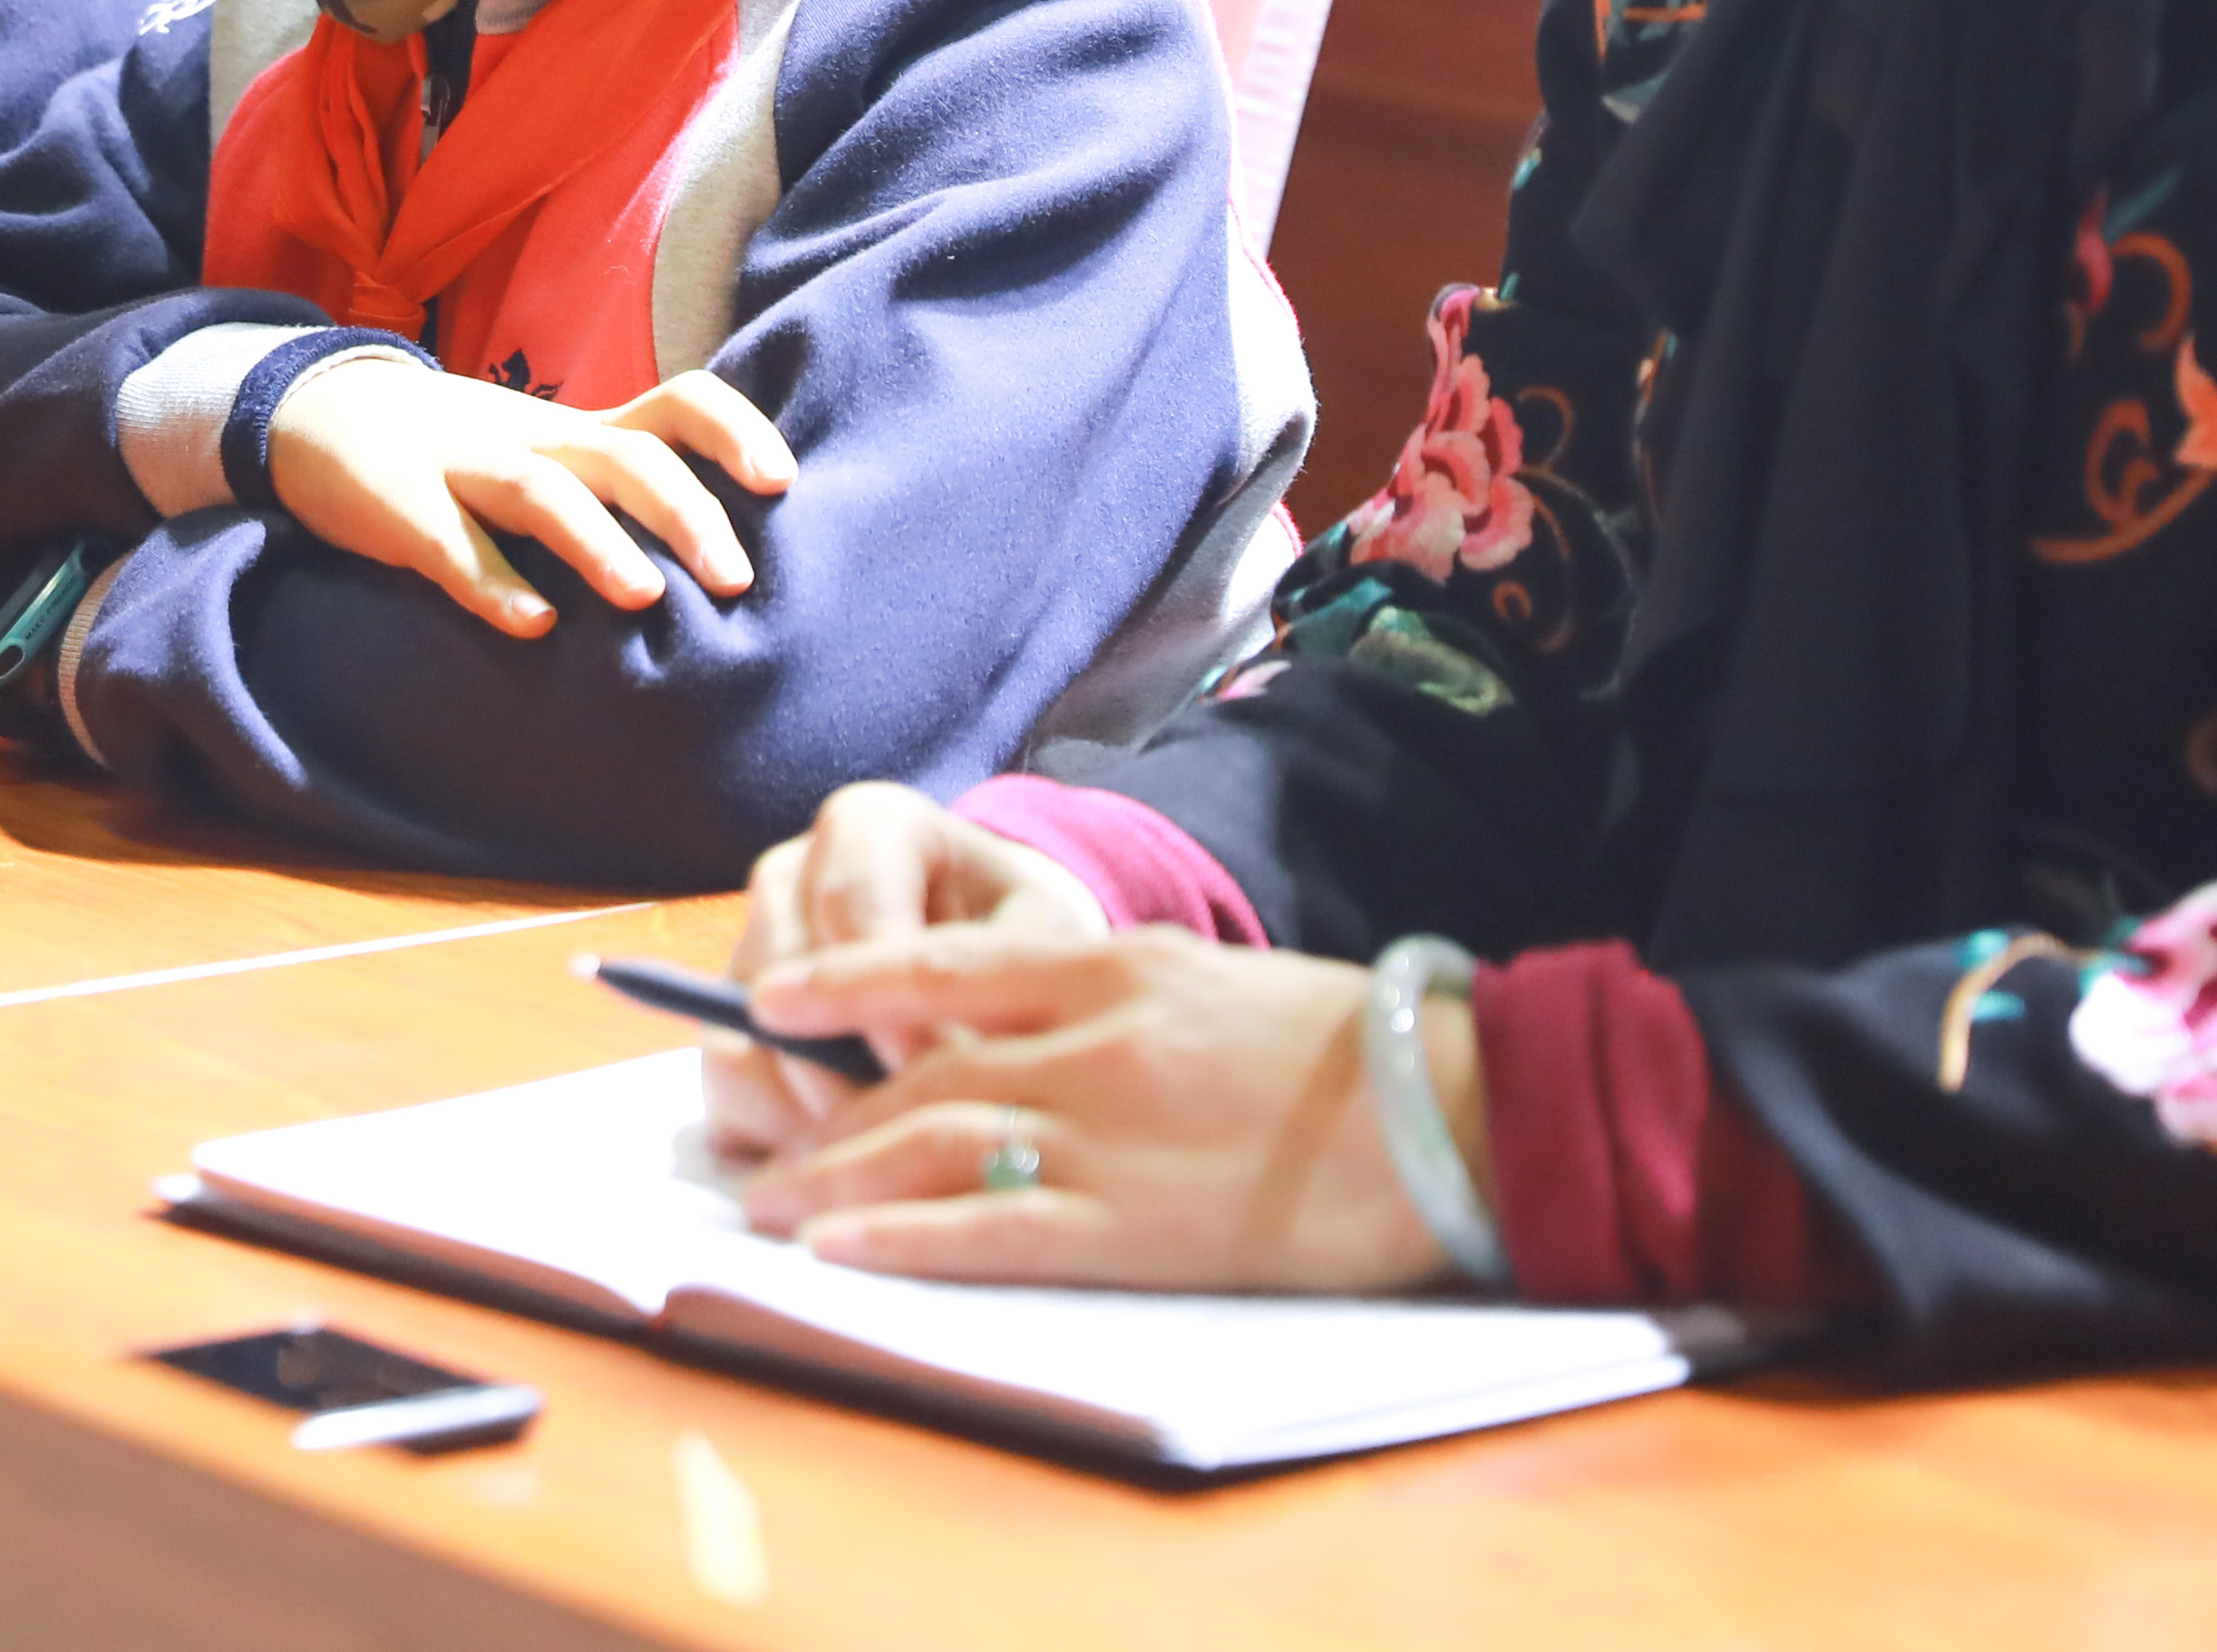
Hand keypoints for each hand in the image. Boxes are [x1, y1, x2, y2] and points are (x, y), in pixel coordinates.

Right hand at [262, 360, 796, 635]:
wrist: (320, 414)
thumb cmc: (463, 459)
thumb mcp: (548, 458)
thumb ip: (619, 493)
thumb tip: (734, 557)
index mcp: (581, 434)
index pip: (677, 404)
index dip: (734, 430)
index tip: (782, 480)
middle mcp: (536, 442)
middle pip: (624, 455)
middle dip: (686, 510)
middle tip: (738, 579)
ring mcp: (464, 469)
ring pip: (541, 490)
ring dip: (596, 541)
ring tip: (645, 595)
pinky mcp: (399, 507)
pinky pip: (448, 544)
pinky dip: (491, 582)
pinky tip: (532, 625)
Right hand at [699, 782, 1104, 1158]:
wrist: (1007, 962)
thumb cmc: (1029, 943)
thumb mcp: (1039, 944)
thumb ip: (998, 991)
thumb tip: (953, 1079)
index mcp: (869, 828)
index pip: (850, 899)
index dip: (882, 994)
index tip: (933, 1067)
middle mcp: (790, 877)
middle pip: (776, 977)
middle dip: (837, 1071)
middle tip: (902, 1139)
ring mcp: (748, 953)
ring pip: (737, 1041)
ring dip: (802, 1117)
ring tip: (879, 1166)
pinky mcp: (730, 1029)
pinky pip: (726, 1091)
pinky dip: (779, 1141)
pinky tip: (847, 1169)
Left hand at [728, 925, 1456, 1294]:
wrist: (1460, 1107)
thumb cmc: (1348, 1049)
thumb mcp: (1213, 981)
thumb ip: (1114, 997)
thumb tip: (1022, 1031)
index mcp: (1119, 963)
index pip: (944, 964)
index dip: (845, 984)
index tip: (771, 1001)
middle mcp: (1097, 1038)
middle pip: (920, 1070)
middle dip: (824, 1111)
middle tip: (756, 1145)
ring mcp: (1114, 1131)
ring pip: (933, 1145)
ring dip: (837, 1179)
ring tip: (771, 1210)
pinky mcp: (1141, 1225)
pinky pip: (994, 1231)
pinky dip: (905, 1239)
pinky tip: (843, 1253)